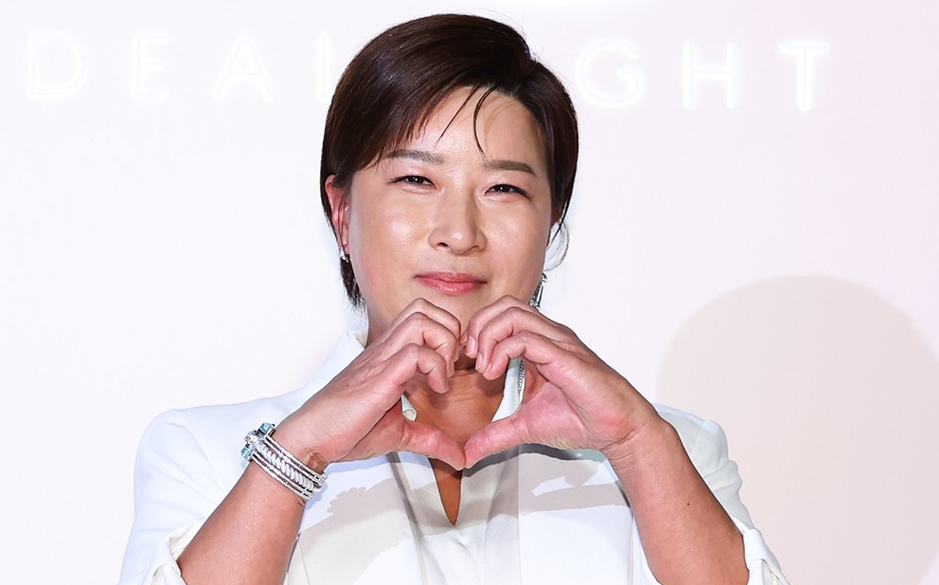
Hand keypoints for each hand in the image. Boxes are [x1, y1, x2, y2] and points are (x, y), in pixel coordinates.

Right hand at [275, 299, 465, 470]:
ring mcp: (381, 360)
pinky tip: (435, 390)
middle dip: (449, 331)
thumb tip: (457, 455)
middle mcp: (386, 350)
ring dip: (443, 344)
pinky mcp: (379, 378)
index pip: (423, 316)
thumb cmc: (345, 429)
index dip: (446, 334)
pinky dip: (435, 367)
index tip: (451, 368)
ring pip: (420, 320)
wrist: (312, 438)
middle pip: (423, 308)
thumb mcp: (400, 434)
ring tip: (442, 377)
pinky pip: (414, 353)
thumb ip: (430, 439)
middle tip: (450, 366)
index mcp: (390, 356)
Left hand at [461, 296, 660, 466]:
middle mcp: (549, 336)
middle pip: (504, 305)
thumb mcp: (525, 427)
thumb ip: (495, 435)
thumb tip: (470, 452)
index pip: (502, 314)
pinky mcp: (565, 356)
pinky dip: (502, 351)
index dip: (478, 331)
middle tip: (470, 357)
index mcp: (539, 344)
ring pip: (513, 314)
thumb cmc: (583, 419)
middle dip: (479, 326)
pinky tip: (494, 373)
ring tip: (483, 366)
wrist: (617, 428)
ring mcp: (558, 342)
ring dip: (487, 336)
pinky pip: (527, 339)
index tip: (468, 361)